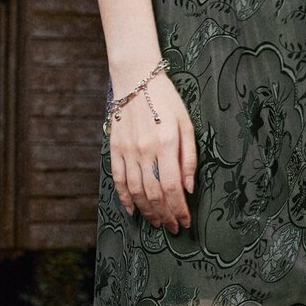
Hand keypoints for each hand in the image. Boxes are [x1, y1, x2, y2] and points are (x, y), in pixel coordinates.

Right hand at [108, 66, 196, 233]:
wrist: (136, 78)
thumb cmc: (166, 101)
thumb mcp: (186, 125)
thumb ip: (189, 158)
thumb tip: (189, 188)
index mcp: (165, 144)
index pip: (173, 187)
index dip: (179, 209)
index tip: (185, 222)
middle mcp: (144, 151)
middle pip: (154, 194)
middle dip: (165, 215)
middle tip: (172, 228)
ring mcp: (127, 151)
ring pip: (136, 191)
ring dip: (147, 211)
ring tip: (157, 222)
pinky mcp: (115, 149)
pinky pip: (119, 179)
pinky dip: (124, 198)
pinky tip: (133, 211)